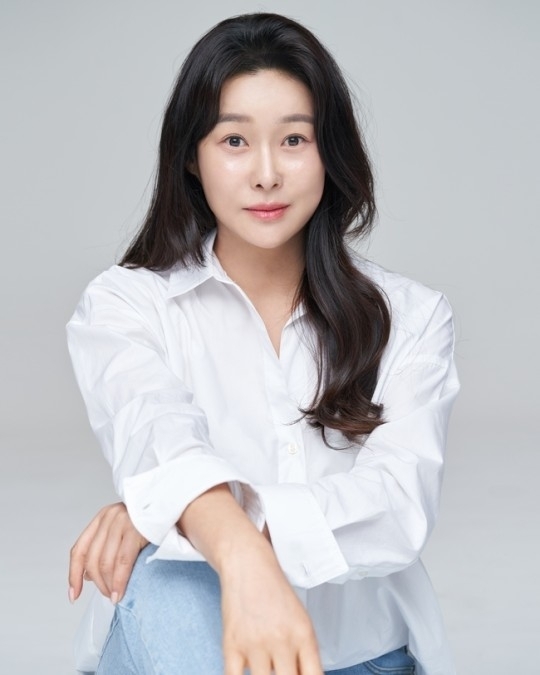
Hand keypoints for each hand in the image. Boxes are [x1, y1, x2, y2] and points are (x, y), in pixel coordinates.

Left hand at [69, 502, 147, 603]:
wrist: (175, 505)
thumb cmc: (151, 521)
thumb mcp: (123, 529)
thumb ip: (105, 547)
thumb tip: (88, 575)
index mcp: (102, 518)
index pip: (79, 550)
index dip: (74, 575)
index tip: (74, 595)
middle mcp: (109, 518)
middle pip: (92, 560)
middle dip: (98, 584)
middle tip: (108, 595)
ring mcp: (122, 522)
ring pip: (105, 564)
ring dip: (108, 586)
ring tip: (115, 596)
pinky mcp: (136, 530)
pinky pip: (122, 562)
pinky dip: (119, 582)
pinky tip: (119, 592)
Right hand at [219, 542, 322, 674]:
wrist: (247, 564)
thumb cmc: (274, 593)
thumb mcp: (299, 620)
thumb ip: (304, 654)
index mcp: (304, 635)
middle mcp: (282, 640)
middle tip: (281, 671)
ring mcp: (255, 644)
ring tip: (263, 667)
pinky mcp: (231, 644)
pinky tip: (244, 671)